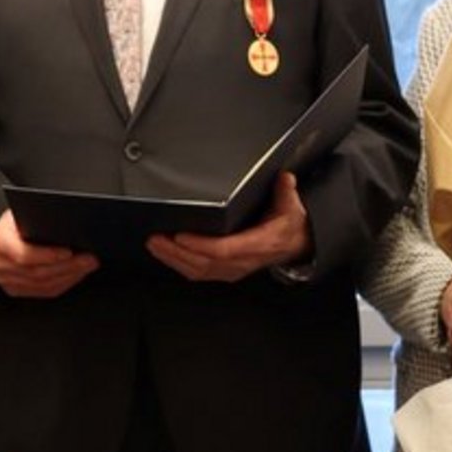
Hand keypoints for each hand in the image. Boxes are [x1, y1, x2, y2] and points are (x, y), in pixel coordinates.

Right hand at [0, 210, 99, 300]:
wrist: (5, 231)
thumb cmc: (18, 218)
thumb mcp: (25, 211)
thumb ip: (40, 219)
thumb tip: (69, 225)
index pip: (24, 254)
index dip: (49, 256)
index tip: (70, 252)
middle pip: (37, 272)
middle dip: (68, 266)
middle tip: (90, 258)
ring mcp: (6, 280)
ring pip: (43, 285)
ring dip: (70, 276)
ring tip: (88, 265)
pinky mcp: (16, 289)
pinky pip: (44, 291)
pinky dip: (64, 283)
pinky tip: (77, 273)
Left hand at [150, 172, 312, 283]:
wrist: (296, 244)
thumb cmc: (289, 226)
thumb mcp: (291, 206)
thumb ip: (285, 191)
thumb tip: (283, 178)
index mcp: (258, 244)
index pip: (224, 250)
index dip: (199, 245)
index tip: (180, 235)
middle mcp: (243, 260)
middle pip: (203, 263)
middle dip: (176, 252)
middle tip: (156, 238)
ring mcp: (233, 269)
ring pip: (198, 270)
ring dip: (173, 259)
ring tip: (155, 245)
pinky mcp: (226, 271)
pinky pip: (199, 273)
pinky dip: (180, 265)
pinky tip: (167, 255)